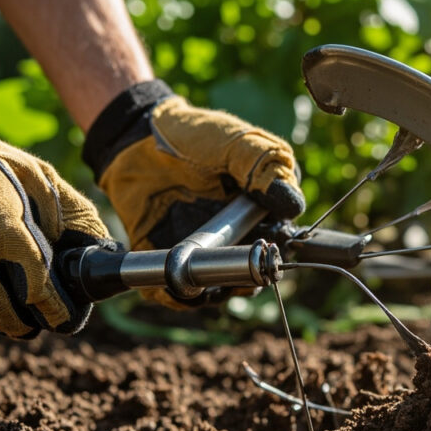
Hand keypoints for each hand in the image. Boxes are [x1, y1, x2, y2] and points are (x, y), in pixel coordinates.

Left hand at [81, 81, 304, 307]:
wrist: (135, 140)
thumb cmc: (193, 135)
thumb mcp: (235, 142)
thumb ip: (265, 167)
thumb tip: (294, 206)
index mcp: (260, 209)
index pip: (279, 240)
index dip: (277, 247)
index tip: (270, 244)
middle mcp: (236, 234)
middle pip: (254, 271)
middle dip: (251, 275)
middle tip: (242, 266)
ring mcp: (204, 250)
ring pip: (220, 287)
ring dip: (219, 289)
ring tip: (210, 280)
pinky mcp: (172, 259)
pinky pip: (180, 291)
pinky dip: (180, 295)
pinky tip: (177, 283)